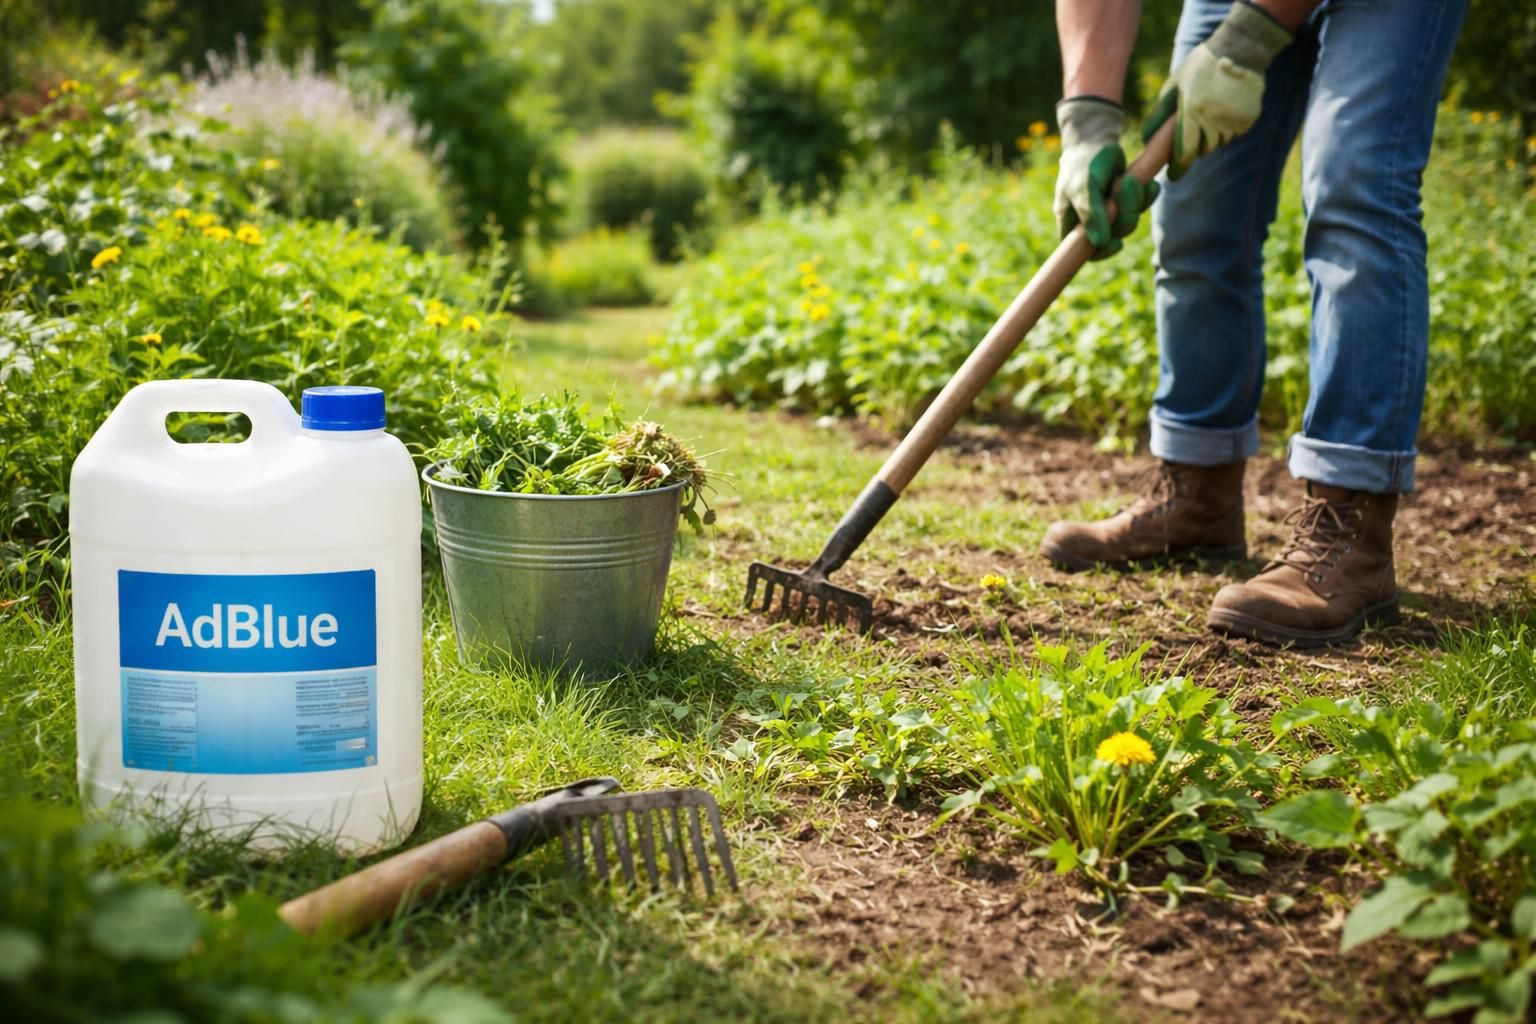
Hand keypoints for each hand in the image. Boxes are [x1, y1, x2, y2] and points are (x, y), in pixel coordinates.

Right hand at [1054, 97, 1158, 260]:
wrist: (1095, 138)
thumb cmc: (1083, 162)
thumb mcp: (1083, 188)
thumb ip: (1091, 215)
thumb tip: (1099, 243)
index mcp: (1072, 221)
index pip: (1084, 251)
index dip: (1101, 251)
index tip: (1116, 242)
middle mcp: (1090, 219)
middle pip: (1112, 236)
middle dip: (1125, 218)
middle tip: (1125, 190)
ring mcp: (1108, 210)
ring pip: (1129, 221)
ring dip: (1135, 202)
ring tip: (1130, 179)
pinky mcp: (1124, 198)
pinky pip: (1141, 206)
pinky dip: (1147, 196)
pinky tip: (1148, 183)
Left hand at [1142, 1, 1292, 179]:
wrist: (1240, 48)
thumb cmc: (1202, 64)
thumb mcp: (1176, 82)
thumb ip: (1162, 110)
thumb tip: (1147, 137)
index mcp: (1192, 109)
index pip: (1185, 149)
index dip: (1179, 165)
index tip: (1173, 174)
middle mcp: (1213, 117)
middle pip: (1204, 149)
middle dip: (1197, 147)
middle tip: (1196, 133)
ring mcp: (1233, 118)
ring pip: (1221, 142)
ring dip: (1215, 136)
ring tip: (1213, 114)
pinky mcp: (1249, 117)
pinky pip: (1236, 133)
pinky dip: (1230, 127)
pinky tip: (1228, 109)